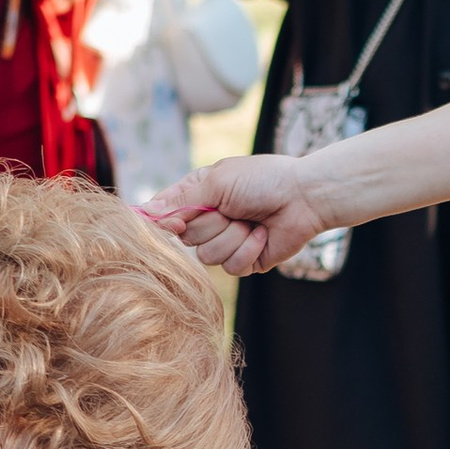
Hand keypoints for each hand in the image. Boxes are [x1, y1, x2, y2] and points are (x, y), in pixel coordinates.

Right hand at [140, 156, 330, 278]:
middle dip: (211, 224)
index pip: (166, 214)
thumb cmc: (262, 181)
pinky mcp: (245, 260)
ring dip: (232, 237)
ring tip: (251, 221)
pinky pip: (231, 268)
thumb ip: (181, 200)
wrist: (303, 197)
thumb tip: (145, 211)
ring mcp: (226, 242)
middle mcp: (209, 219)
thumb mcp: (217, 182)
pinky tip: (262, 236)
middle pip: (186, 239)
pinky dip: (248, 249)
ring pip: (208, 257)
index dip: (168, 222)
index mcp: (198, 195)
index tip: (178, 222)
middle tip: (234, 209)